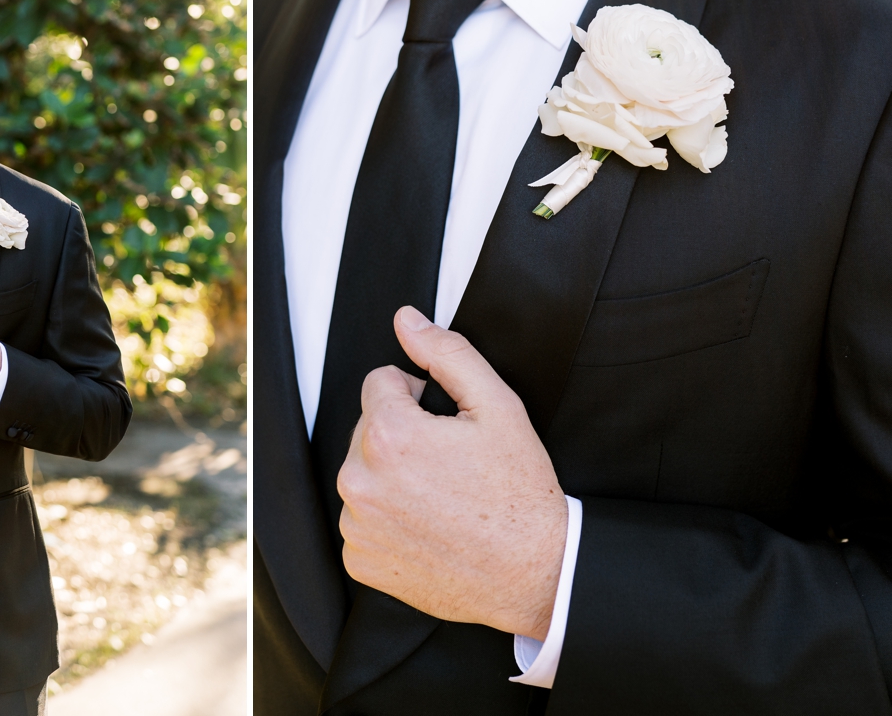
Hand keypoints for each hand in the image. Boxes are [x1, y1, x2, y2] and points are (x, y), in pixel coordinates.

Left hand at [338, 305, 568, 640]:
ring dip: (392, 476)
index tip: (445, 425)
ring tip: (440, 497)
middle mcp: (359, 480)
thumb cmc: (520, 492)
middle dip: (402, 435)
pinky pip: (362, 520)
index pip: (380, 383)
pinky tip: (427, 527)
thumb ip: (447, 353)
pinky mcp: (360, 559)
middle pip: (367, 428)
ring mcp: (357, 524)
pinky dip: (388, 519)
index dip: (417, 396)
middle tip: (449, 464)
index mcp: (388, 435)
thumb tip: (407, 320)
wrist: (534, 572)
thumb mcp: (497, 407)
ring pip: (363, 473)